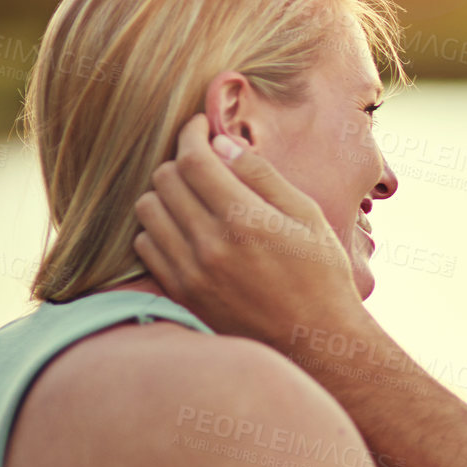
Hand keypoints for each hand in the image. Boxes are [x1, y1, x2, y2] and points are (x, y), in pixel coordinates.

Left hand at [134, 113, 363, 351]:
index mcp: (245, 219)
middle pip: (165, 179)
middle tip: (203, 160)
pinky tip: (186, 228)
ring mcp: (190, 271)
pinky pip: (145, 245)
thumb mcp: (307, 216)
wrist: (314, 341)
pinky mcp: (180, 292)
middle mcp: (209, 244)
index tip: (201, 126)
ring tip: (193, 195)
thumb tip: (223, 143)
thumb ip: (263, 176)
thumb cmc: (321, 274)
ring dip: (165, 193)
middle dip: (181, 159)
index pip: (194, 158)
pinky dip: (158, 228)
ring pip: (148, 209)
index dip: (193, 133)